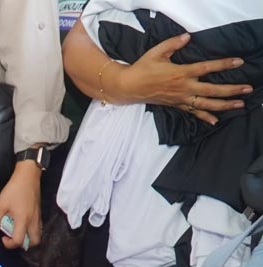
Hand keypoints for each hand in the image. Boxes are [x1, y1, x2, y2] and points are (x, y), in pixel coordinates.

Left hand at [0, 161, 42, 249]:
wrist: (28, 176)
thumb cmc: (14, 190)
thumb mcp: (0, 206)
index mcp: (23, 220)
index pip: (18, 241)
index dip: (9, 244)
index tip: (2, 237)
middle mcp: (33, 221)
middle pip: (34, 242)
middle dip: (23, 245)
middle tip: (12, 237)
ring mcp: (38, 218)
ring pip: (37, 236)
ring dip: (28, 238)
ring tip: (17, 231)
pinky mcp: (40, 213)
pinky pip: (38, 228)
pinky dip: (31, 231)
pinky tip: (22, 224)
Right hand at [114, 34, 249, 124]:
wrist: (128, 86)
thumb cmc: (142, 68)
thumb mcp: (156, 52)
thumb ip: (173, 43)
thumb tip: (187, 38)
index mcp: (181, 73)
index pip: (207, 68)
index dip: (223, 64)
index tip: (239, 62)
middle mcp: (183, 88)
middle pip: (212, 90)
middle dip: (231, 90)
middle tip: (247, 89)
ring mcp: (180, 98)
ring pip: (206, 104)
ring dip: (224, 105)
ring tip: (239, 105)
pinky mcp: (175, 105)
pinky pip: (193, 112)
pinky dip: (204, 117)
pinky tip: (216, 120)